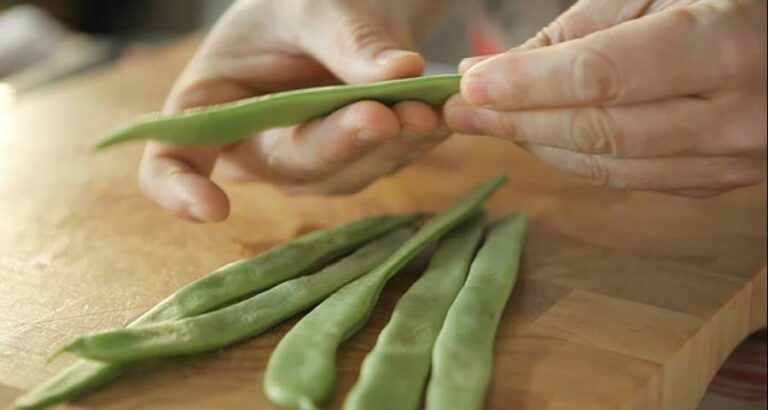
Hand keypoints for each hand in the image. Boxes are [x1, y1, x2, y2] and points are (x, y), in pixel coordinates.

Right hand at [140, 0, 449, 221]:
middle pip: (287, 163)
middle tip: (382, 115)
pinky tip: (440, 116)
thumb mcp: (313, 4)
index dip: (179, 191)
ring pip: (345, 171)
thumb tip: (400, 74)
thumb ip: (348, 39)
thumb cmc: (301, 0)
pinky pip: (382, 161)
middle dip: (338, 143)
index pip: (173, 159)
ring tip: (428, 109)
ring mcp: (306, 157)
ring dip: (389, 145)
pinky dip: (414, 140)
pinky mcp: (352, 160)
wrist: (341, 6)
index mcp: (210, 103)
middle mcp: (254, 142)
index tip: (211, 209)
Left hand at [446, 0, 765, 195]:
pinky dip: (575, 158)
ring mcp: (732, 160)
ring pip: (608, 166)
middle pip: (598, 131)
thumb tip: (489, 71)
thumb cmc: (724, 2)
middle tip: (460, 109)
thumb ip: (579, 32)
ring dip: (536, 144)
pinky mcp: (719, 181)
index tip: (470, 84)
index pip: (602, 77)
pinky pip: (629, 178)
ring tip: (486, 122)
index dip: (527, 84)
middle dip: (517, 120)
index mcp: (725, 46)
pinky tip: (539, 136)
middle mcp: (736, 117)